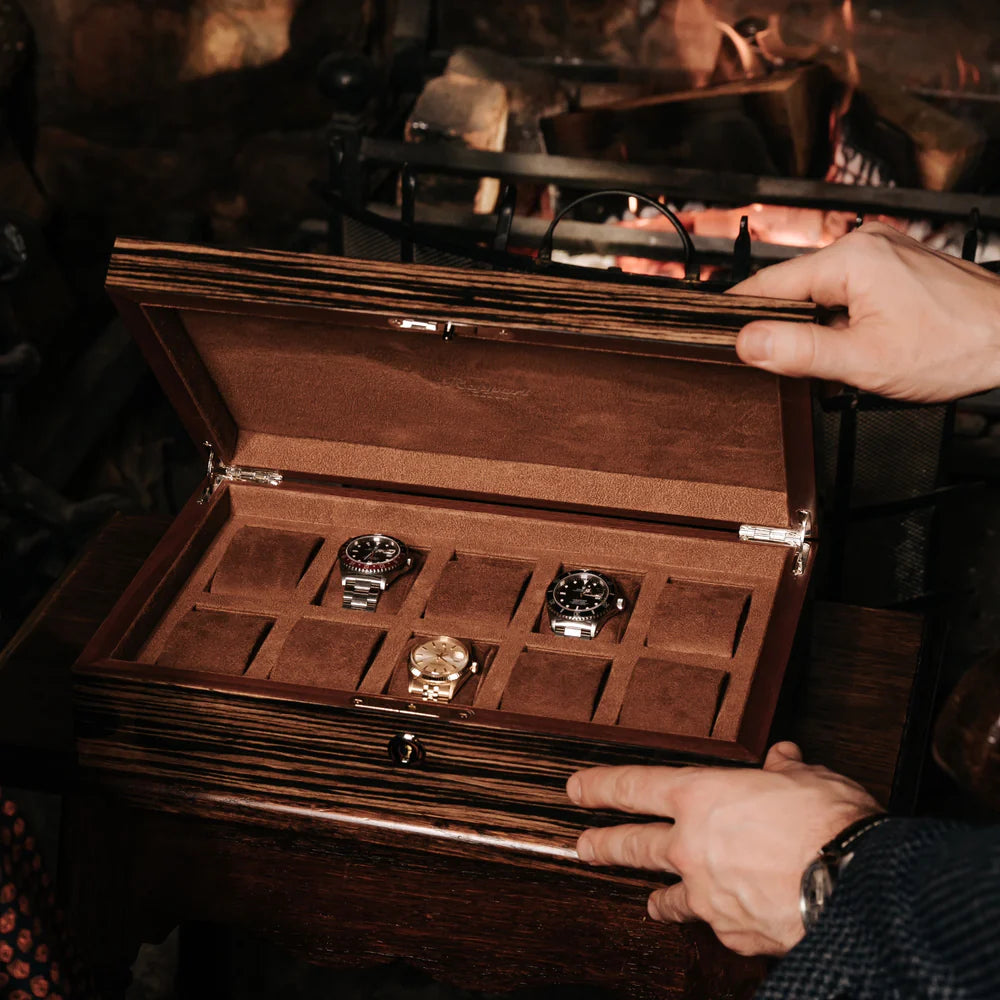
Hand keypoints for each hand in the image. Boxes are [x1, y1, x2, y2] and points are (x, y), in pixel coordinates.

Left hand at [567, 742, 881, 955]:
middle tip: (584, 847)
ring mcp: (706, 894)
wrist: (855, 885)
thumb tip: (784, 757)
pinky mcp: (731, 931)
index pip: (633, 787)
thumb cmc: (828, 823)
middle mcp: (692, 846)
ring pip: (668, 895)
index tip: (577, 790)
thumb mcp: (805, 778)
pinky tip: (727, 921)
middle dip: (604, 845)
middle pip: (632, 845)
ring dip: (658, 898)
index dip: (600, 787)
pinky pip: (717, 925)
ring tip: (650, 904)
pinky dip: (721, 921)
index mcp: (700, 797)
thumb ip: (784, 769)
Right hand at [728, 222, 999, 402]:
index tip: (718, 337)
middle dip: (789, 328)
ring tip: (839, 360)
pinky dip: (843, 319)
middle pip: (795, 288)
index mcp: (850, 257)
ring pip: (823, 292)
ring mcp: (885, 250)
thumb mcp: (864, 361)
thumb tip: (746, 342)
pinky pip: (849, 290)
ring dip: (818, 327)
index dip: (741, 315)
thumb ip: (798, 352)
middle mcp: (866, 242)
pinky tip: (862, 345)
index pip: (768, 284)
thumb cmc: (957, 347)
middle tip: (791, 367)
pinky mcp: (899, 264)